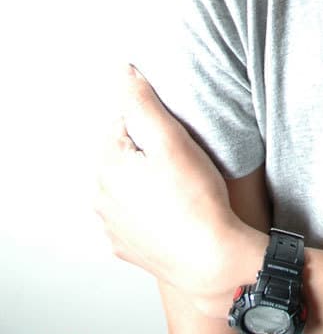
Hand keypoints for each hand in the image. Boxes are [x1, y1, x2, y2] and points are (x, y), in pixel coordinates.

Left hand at [95, 66, 257, 315]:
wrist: (211, 259)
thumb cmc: (196, 200)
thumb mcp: (173, 140)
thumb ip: (144, 103)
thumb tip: (125, 73)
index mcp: (106, 166)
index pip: (123, 124)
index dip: (155, 128)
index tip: (176, 143)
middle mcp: (99, 198)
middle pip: (123, 156)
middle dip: (148, 154)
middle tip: (182, 165)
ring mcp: (110, 226)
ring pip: (127, 186)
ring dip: (146, 182)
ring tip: (180, 190)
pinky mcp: (123, 248)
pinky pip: (132, 216)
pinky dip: (148, 211)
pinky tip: (173, 213)